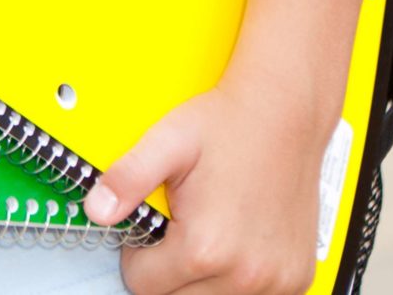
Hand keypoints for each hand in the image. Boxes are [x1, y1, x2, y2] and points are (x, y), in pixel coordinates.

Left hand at [87, 75, 329, 294]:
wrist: (283, 114)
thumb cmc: (228, 127)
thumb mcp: (165, 143)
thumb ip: (126, 179)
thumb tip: (96, 210)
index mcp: (207, 248)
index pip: (143, 285)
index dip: (137, 256)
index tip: (151, 230)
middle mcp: (246, 274)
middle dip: (168, 271)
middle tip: (179, 228)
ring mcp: (276, 281)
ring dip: (202, 280)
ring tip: (208, 233)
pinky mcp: (297, 280)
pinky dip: (237, 281)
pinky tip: (237, 246)